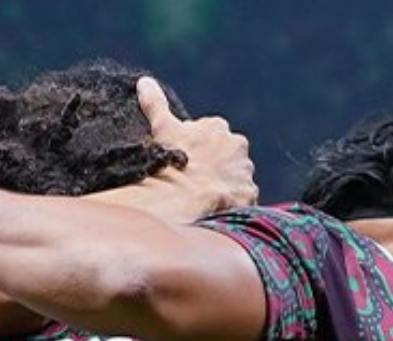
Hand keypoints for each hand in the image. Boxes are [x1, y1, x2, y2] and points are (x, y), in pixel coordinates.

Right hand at [125, 76, 256, 219]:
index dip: (196, 148)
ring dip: (224, 183)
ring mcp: (245, 170)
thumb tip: (144, 81)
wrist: (184, 195)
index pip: (210, 135)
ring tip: (204, 195)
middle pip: (226, 155)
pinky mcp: (249, 193)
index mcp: (217, 127)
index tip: (185, 159)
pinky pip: (242, 197)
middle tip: (194, 178)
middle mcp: (237, 145)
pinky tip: (216, 207)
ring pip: (236, 177)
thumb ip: (155, 103)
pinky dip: (232, 201)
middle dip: (215, 165)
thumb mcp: (161, 127)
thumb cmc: (172, 158)